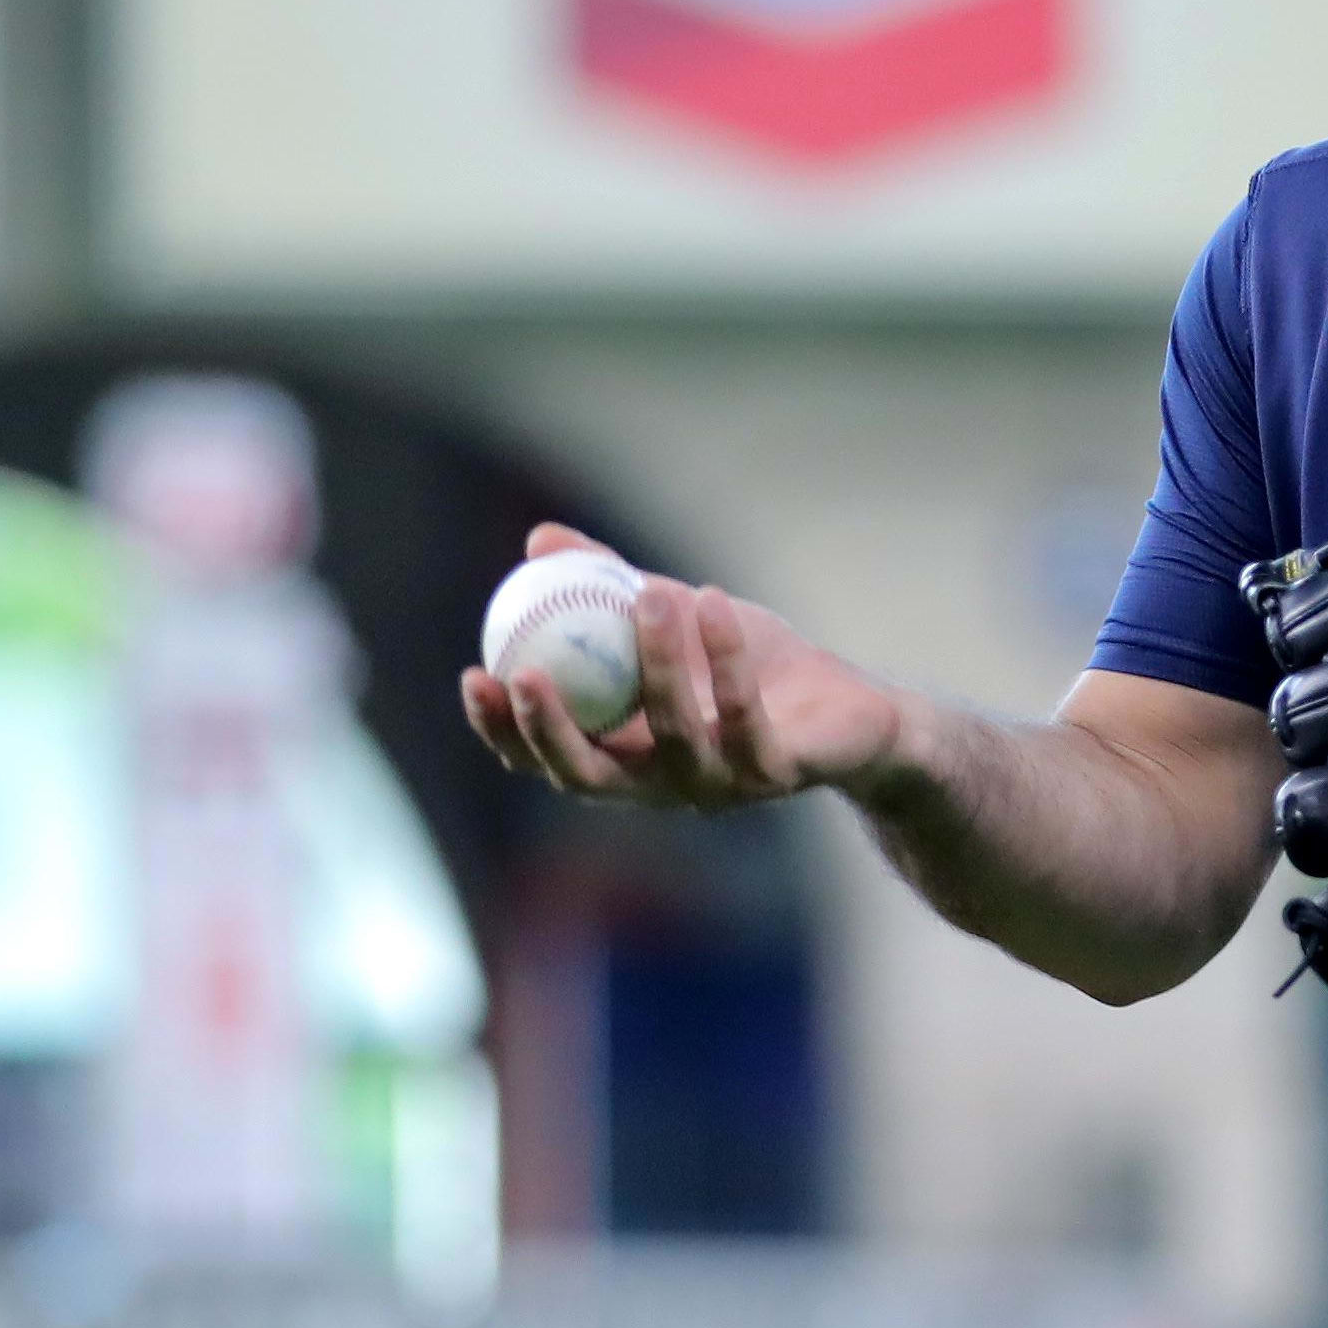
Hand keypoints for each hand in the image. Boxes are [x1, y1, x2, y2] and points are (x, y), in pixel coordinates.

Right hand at [456, 523, 908, 810]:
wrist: (852, 709)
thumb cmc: (751, 666)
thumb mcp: (672, 615)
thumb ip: (607, 585)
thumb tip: (539, 542)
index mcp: (624, 756)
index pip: (545, 758)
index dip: (503, 730)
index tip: (475, 675)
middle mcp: (662, 785)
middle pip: (588, 777)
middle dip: (550, 733)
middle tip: (527, 675)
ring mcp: (719, 785)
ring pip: (674, 736)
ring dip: (658, 665)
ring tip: (652, 595)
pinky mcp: (776, 773)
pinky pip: (743, 715)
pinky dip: (726, 658)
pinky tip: (709, 602)